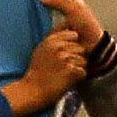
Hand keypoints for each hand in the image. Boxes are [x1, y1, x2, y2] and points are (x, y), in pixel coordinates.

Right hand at [2, 0, 99, 115]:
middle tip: (66, 67)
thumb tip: (67, 26)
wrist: (32, 90)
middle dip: (77, 57)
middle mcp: (59, 47)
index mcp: (51, 40)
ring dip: (78, 68)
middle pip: (81, 48)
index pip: (74, 34)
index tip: (68, 53)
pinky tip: (68, 80)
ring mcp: (65, 58)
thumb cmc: (36, 72)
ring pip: (84, 60)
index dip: (74, 44)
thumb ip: (54, 39)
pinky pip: (83, 72)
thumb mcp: (40, 49)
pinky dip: (78, 78)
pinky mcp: (71, 71)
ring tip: (66, 74)